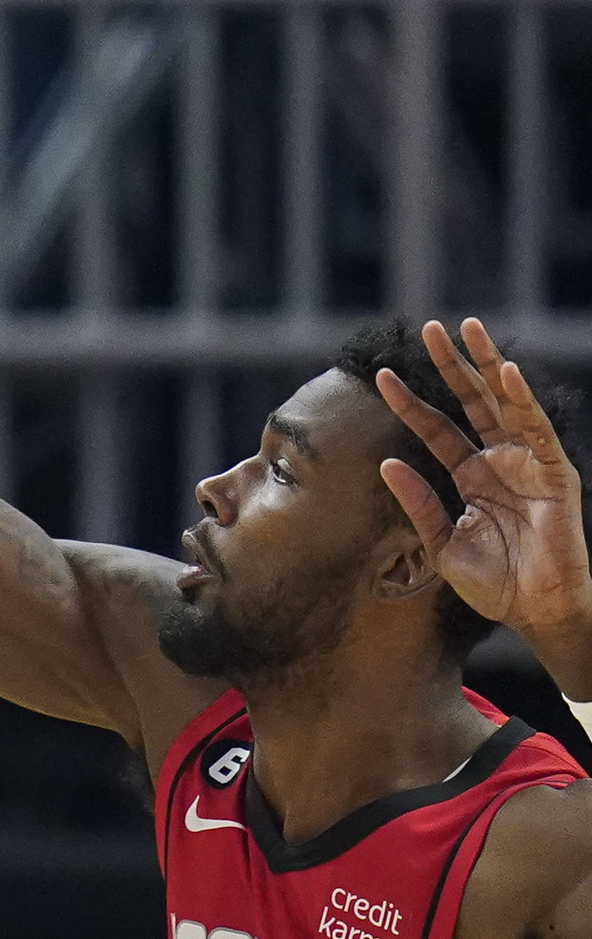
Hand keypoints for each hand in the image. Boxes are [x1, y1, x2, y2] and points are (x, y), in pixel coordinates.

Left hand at [374, 318, 590, 644]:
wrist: (536, 611)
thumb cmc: (495, 583)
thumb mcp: (441, 542)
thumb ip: (417, 503)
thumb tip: (385, 463)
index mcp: (471, 476)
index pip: (436, 428)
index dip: (411, 402)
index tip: (382, 375)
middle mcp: (499, 462)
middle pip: (472, 402)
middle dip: (453, 365)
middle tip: (431, 327)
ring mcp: (528, 464)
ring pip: (506, 403)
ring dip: (488, 365)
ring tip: (469, 329)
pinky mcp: (555, 474)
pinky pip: (538, 431)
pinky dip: (523, 401)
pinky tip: (507, 373)